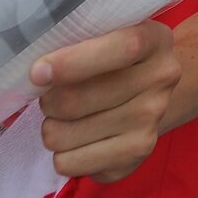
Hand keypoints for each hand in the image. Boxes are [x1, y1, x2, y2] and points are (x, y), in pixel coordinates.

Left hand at [31, 21, 179, 182]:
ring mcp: (150, 123)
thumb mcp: (108, 34)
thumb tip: (38, 74)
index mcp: (154, 40)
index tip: (37, 73)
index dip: (73, 62)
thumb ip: (79, 41)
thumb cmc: (115, 58)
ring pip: (64, 136)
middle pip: (78, 101)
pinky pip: (69, 164)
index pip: (120, 50)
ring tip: (64, 118)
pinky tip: (78, 140)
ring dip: (52, 127)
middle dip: (49, 100)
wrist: (151, 93)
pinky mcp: (134, 156)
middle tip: (50, 96)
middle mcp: (160, 82)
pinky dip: (62, 154)